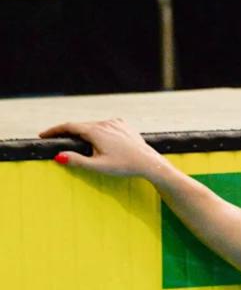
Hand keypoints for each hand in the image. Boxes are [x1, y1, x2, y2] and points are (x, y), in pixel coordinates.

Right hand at [40, 119, 167, 178]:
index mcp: (96, 131)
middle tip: (57, 140)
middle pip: (81, 126)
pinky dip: (99, 131)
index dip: (54, 130)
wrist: (149, 162)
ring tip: (79, 143)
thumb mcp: (98, 166)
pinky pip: (105, 126)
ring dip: (85, 133)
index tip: (43, 135)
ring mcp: (115, 122)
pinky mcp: (123, 124)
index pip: (69, 127)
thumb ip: (77, 161)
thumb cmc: (124, 166)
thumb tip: (58, 156)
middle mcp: (105, 123)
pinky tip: (99, 140)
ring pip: (93, 125)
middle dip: (69, 133)